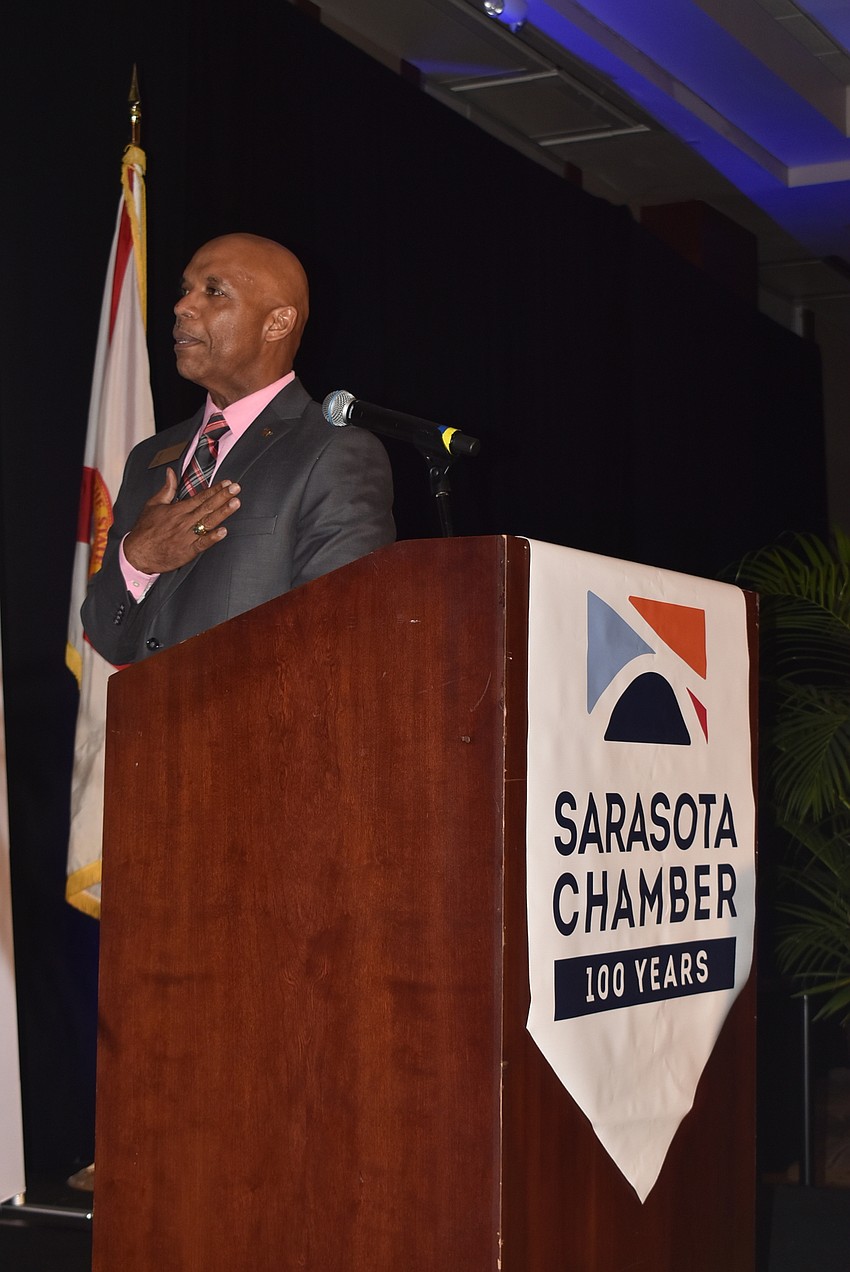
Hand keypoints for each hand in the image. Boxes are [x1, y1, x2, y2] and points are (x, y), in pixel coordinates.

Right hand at [123, 469, 241, 573]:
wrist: (136, 553)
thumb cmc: (145, 529)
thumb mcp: (153, 505)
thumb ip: (167, 489)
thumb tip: (171, 472)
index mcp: (178, 510)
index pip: (200, 497)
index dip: (215, 490)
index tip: (228, 483)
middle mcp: (184, 521)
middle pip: (207, 507)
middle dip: (223, 497)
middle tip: (236, 488)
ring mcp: (187, 536)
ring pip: (208, 522)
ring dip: (222, 512)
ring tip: (235, 503)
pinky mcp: (187, 551)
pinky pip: (202, 544)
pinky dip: (212, 538)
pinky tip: (223, 531)